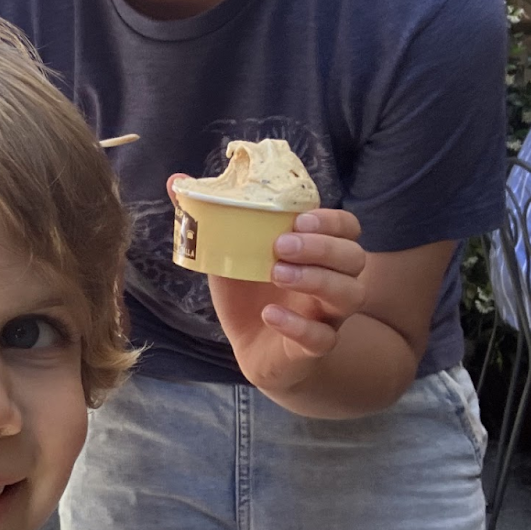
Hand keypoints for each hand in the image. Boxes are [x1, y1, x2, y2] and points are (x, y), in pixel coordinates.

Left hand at [169, 176, 364, 397]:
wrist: (250, 347)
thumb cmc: (248, 294)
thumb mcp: (226, 253)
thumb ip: (209, 218)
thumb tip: (175, 180)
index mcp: (316, 252)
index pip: (347, 227)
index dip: (331, 221)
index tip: (298, 220)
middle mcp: (332, 280)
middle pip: (354, 258)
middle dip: (322, 247)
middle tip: (280, 245)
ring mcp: (327, 316)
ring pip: (350, 295)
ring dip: (317, 279)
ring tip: (276, 273)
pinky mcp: (314, 349)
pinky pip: (323, 338)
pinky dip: (298, 325)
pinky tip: (270, 314)